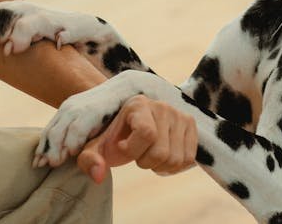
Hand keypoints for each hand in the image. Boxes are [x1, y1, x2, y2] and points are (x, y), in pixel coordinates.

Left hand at [75, 95, 197, 183]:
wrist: (130, 127)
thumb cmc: (113, 138)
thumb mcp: (96, 147)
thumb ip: (90, 160)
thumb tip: (98, 176)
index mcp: (138, 104)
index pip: (147, 133)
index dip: (133, 150)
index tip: (122, 147)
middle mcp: (162, 106)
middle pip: (161, 151)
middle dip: (145, 162)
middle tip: (137, 154)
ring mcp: (179, 115)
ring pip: (176, 158)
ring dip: (159, 166)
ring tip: (149, 154)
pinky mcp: (191, 125)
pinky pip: (188, 158)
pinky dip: (174, 166)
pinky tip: (162, 157)